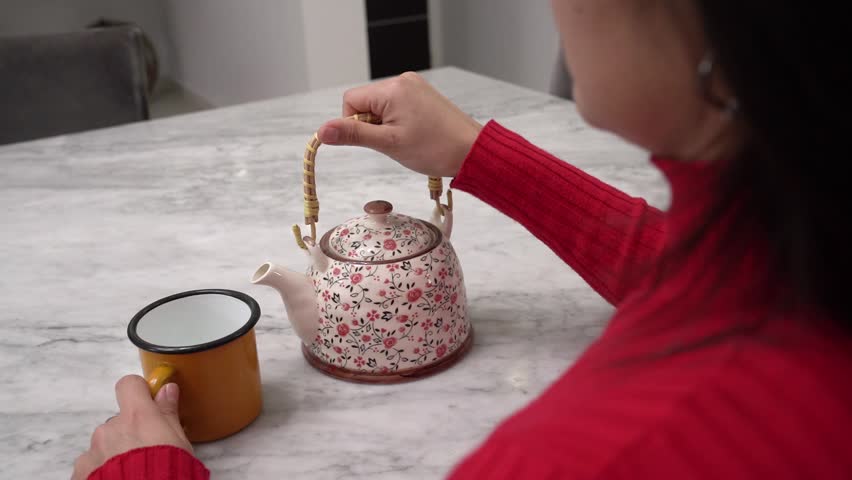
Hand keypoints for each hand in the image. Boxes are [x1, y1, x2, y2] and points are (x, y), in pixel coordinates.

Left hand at [72, 376, 192, 479]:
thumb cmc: (167, 472)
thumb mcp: (179, 442)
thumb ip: (169, 413)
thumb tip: (167, 390)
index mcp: (137, 417)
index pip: (129, 385)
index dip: (138, 392)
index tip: (149, 404)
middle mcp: (110, 429)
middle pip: (118, 421)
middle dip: (130, 433)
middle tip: (147, 452)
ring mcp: (93, 452)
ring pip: (105, 444)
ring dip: (116, 454)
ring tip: (133, 472)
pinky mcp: (81, 473)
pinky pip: (92, 465)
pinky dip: (102, 472)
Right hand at [318, 72, 482, 177]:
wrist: (471, 151)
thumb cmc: (434, 148)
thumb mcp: (389, 144)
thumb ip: (353, 135)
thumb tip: (322, 131)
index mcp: (392, 88)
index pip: (351, 101)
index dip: (354, 124)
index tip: (375, 140)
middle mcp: (402, 80)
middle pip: (365, 102)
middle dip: (372, 126)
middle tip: (394, 142)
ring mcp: (414, 86)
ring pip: (380, 106)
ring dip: (385, 126)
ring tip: (407, 139)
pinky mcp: (422, 95)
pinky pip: (396, 107)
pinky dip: (397, 123)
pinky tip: (414, 134)